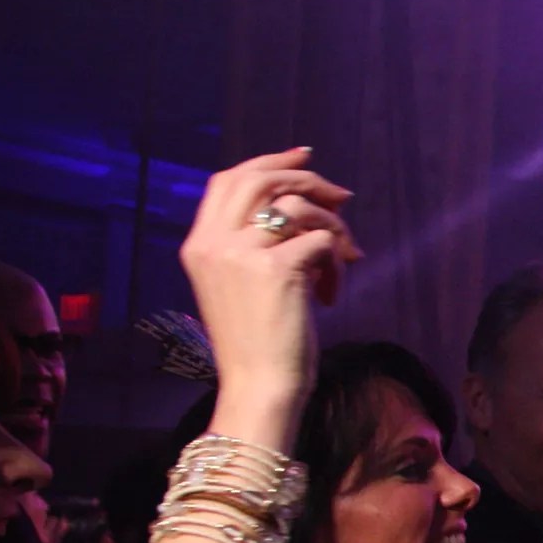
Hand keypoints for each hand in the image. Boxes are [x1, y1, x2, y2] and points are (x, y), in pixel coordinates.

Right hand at [182, 149, 360, 439]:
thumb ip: (256, 245)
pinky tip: (331, 291)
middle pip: (260, 179)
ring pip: (297, 206)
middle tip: (341, 195)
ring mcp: (241, 253)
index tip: (303, 157)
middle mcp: (213, 242)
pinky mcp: (276, 269)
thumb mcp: (241, 285)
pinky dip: (337, 260)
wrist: (258, 385)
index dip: (268, 162)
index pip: (228, 181)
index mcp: (198, 245)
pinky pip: (321, 239)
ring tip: (344, 258)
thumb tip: (306, 206)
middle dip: (306, 178)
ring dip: (332, 226)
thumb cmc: (257, 342)